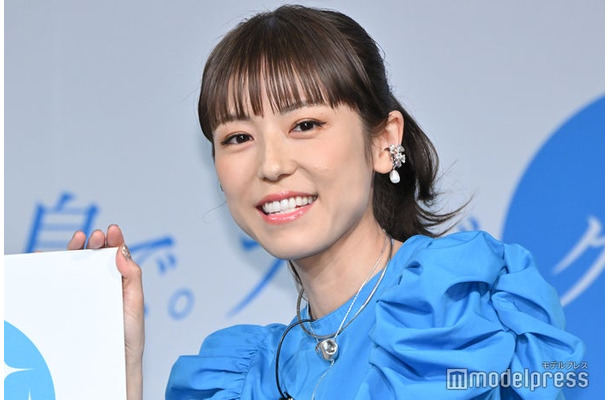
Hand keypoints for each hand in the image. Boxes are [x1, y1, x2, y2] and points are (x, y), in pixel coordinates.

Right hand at [68, 224, 143, 399]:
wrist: (115, 364)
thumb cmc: (128, 336)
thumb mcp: (135, 304)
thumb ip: (132, 277)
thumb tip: (123, 251)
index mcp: (120, 282)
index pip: (115, 255)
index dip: (113, 240)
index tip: (111, 230)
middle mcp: (101, 285)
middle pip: (94, 257)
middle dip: (93, 242)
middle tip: (95, 236)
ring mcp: (85, 294)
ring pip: (76, 268)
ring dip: (75, 251)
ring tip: (77, 240)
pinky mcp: (70, 304)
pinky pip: (60, 285)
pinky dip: (52, 270)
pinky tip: (48, 259)